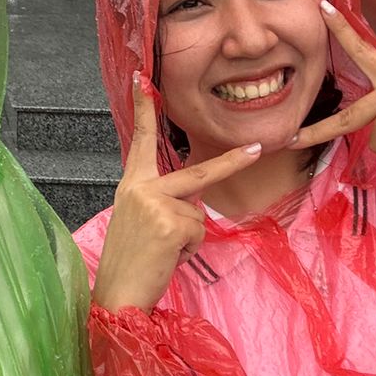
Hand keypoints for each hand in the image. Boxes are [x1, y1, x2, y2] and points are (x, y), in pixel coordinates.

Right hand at [92, 76, 263, 312]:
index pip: (140, 140)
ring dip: (188, 237)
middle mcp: (141, 188)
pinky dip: (189, 250)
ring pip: (199, 214)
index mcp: (132, 184)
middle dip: (232, 163)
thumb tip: (194, 200)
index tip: (143, 79)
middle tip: (257, 149)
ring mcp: (155, 204)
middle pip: (198, 172)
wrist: (117, 296)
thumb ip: (161, 201)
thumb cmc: (130, 262)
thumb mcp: (139, 221)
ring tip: (162, 252)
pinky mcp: (170, 224)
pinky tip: (166, 258)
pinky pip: (198, 232)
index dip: (143, 109)